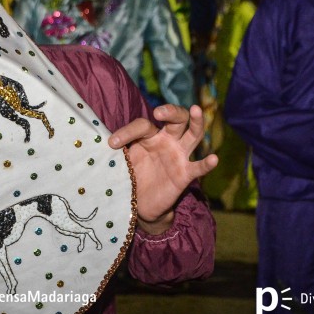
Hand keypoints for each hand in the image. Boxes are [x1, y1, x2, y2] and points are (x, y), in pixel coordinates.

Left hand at [109, 105, 217, 233]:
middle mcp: (167, 141)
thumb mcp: (122, 160)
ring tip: (195, 110)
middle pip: (176, 119)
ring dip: (196, 121)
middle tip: (159, 112)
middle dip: (170, 111)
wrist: (139, 204)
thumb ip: (117, 150)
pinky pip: (198, 167)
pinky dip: (207, 163)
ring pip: (193, 134)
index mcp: (149, 136)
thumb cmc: (131, 176)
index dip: (127, 132)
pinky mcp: (185, 174)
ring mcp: (179, 156)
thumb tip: (99, 142)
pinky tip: (214, 158)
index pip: (142, 125)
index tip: (112, 144)